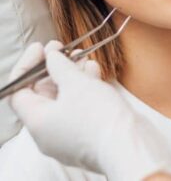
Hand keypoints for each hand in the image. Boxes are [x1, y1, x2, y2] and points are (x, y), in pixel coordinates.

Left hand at [9, 42, 170, 180]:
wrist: (129, 144)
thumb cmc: (98, 117)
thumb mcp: (76, 83)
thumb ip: (59, 65)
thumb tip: (51, 56)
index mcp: (37, 121)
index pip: (19, 90)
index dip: (28, 66)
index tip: (41, 48)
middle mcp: (48, 131)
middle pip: (42, 93)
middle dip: (54, 67)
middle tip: (64, 48)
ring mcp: (68, 135)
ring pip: (63, 99)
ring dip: (71, 75)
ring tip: (83, 57)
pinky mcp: (87, 134)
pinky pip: (78, 108)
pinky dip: (84, 89)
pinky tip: (94, 72)